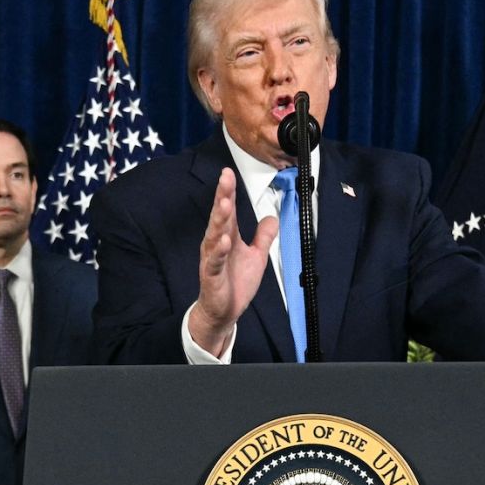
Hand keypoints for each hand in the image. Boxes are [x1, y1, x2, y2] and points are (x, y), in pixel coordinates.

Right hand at [189, 167, 277, 356]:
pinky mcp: (211, 276)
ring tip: (225, 204)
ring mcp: (212, 259)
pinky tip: (224, 241)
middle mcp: (216, 244)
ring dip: (219, 220)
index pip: (228, 211)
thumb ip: (263, 237)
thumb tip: (272, 217)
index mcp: (227, 237)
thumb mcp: (257, 256)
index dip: (228, 192)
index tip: (228, 173)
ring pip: (215, 235)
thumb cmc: (236, 282)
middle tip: (225, 179)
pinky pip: (215, 262)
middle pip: (219, 217)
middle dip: (222, 197)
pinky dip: (219, 251)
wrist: (224, 311)